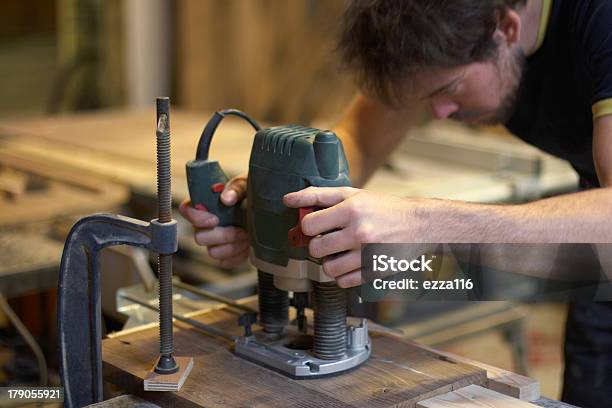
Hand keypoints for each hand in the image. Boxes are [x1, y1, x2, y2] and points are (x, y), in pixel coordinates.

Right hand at [179, 174, 248, 267]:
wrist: (267, 211)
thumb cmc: (251, 193)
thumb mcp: (245, 185)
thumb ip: (235, 188)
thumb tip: (226, 199)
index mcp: (204, 204)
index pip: (186, 210)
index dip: (196, 217)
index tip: (215, 219)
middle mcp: (204, 224)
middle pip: (199, 237)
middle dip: (222, 235)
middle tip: (241, 229)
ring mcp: (214, 242)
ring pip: (213, 252)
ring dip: (233, 245)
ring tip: (248, 235)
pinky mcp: (225, 255)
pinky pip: (225, 262)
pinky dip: (239, 255)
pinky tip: (249, 245)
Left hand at [283, 187, 422, 286]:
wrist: (419, 224)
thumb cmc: (383, 208)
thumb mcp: (352, 194)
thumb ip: (319, 196)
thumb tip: (288, 199)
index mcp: (351, 209)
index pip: (309, 224)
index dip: (309, 226)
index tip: (317, 226)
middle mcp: (359, 232)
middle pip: (315, 248)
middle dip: (318, 244)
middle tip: (329, 239)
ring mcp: (367, 254)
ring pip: (328, 268)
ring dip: (330, 261)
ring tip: (341, 252)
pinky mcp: (375, 271)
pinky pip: (344, 281)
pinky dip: (343, 275)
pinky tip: (352, 262)